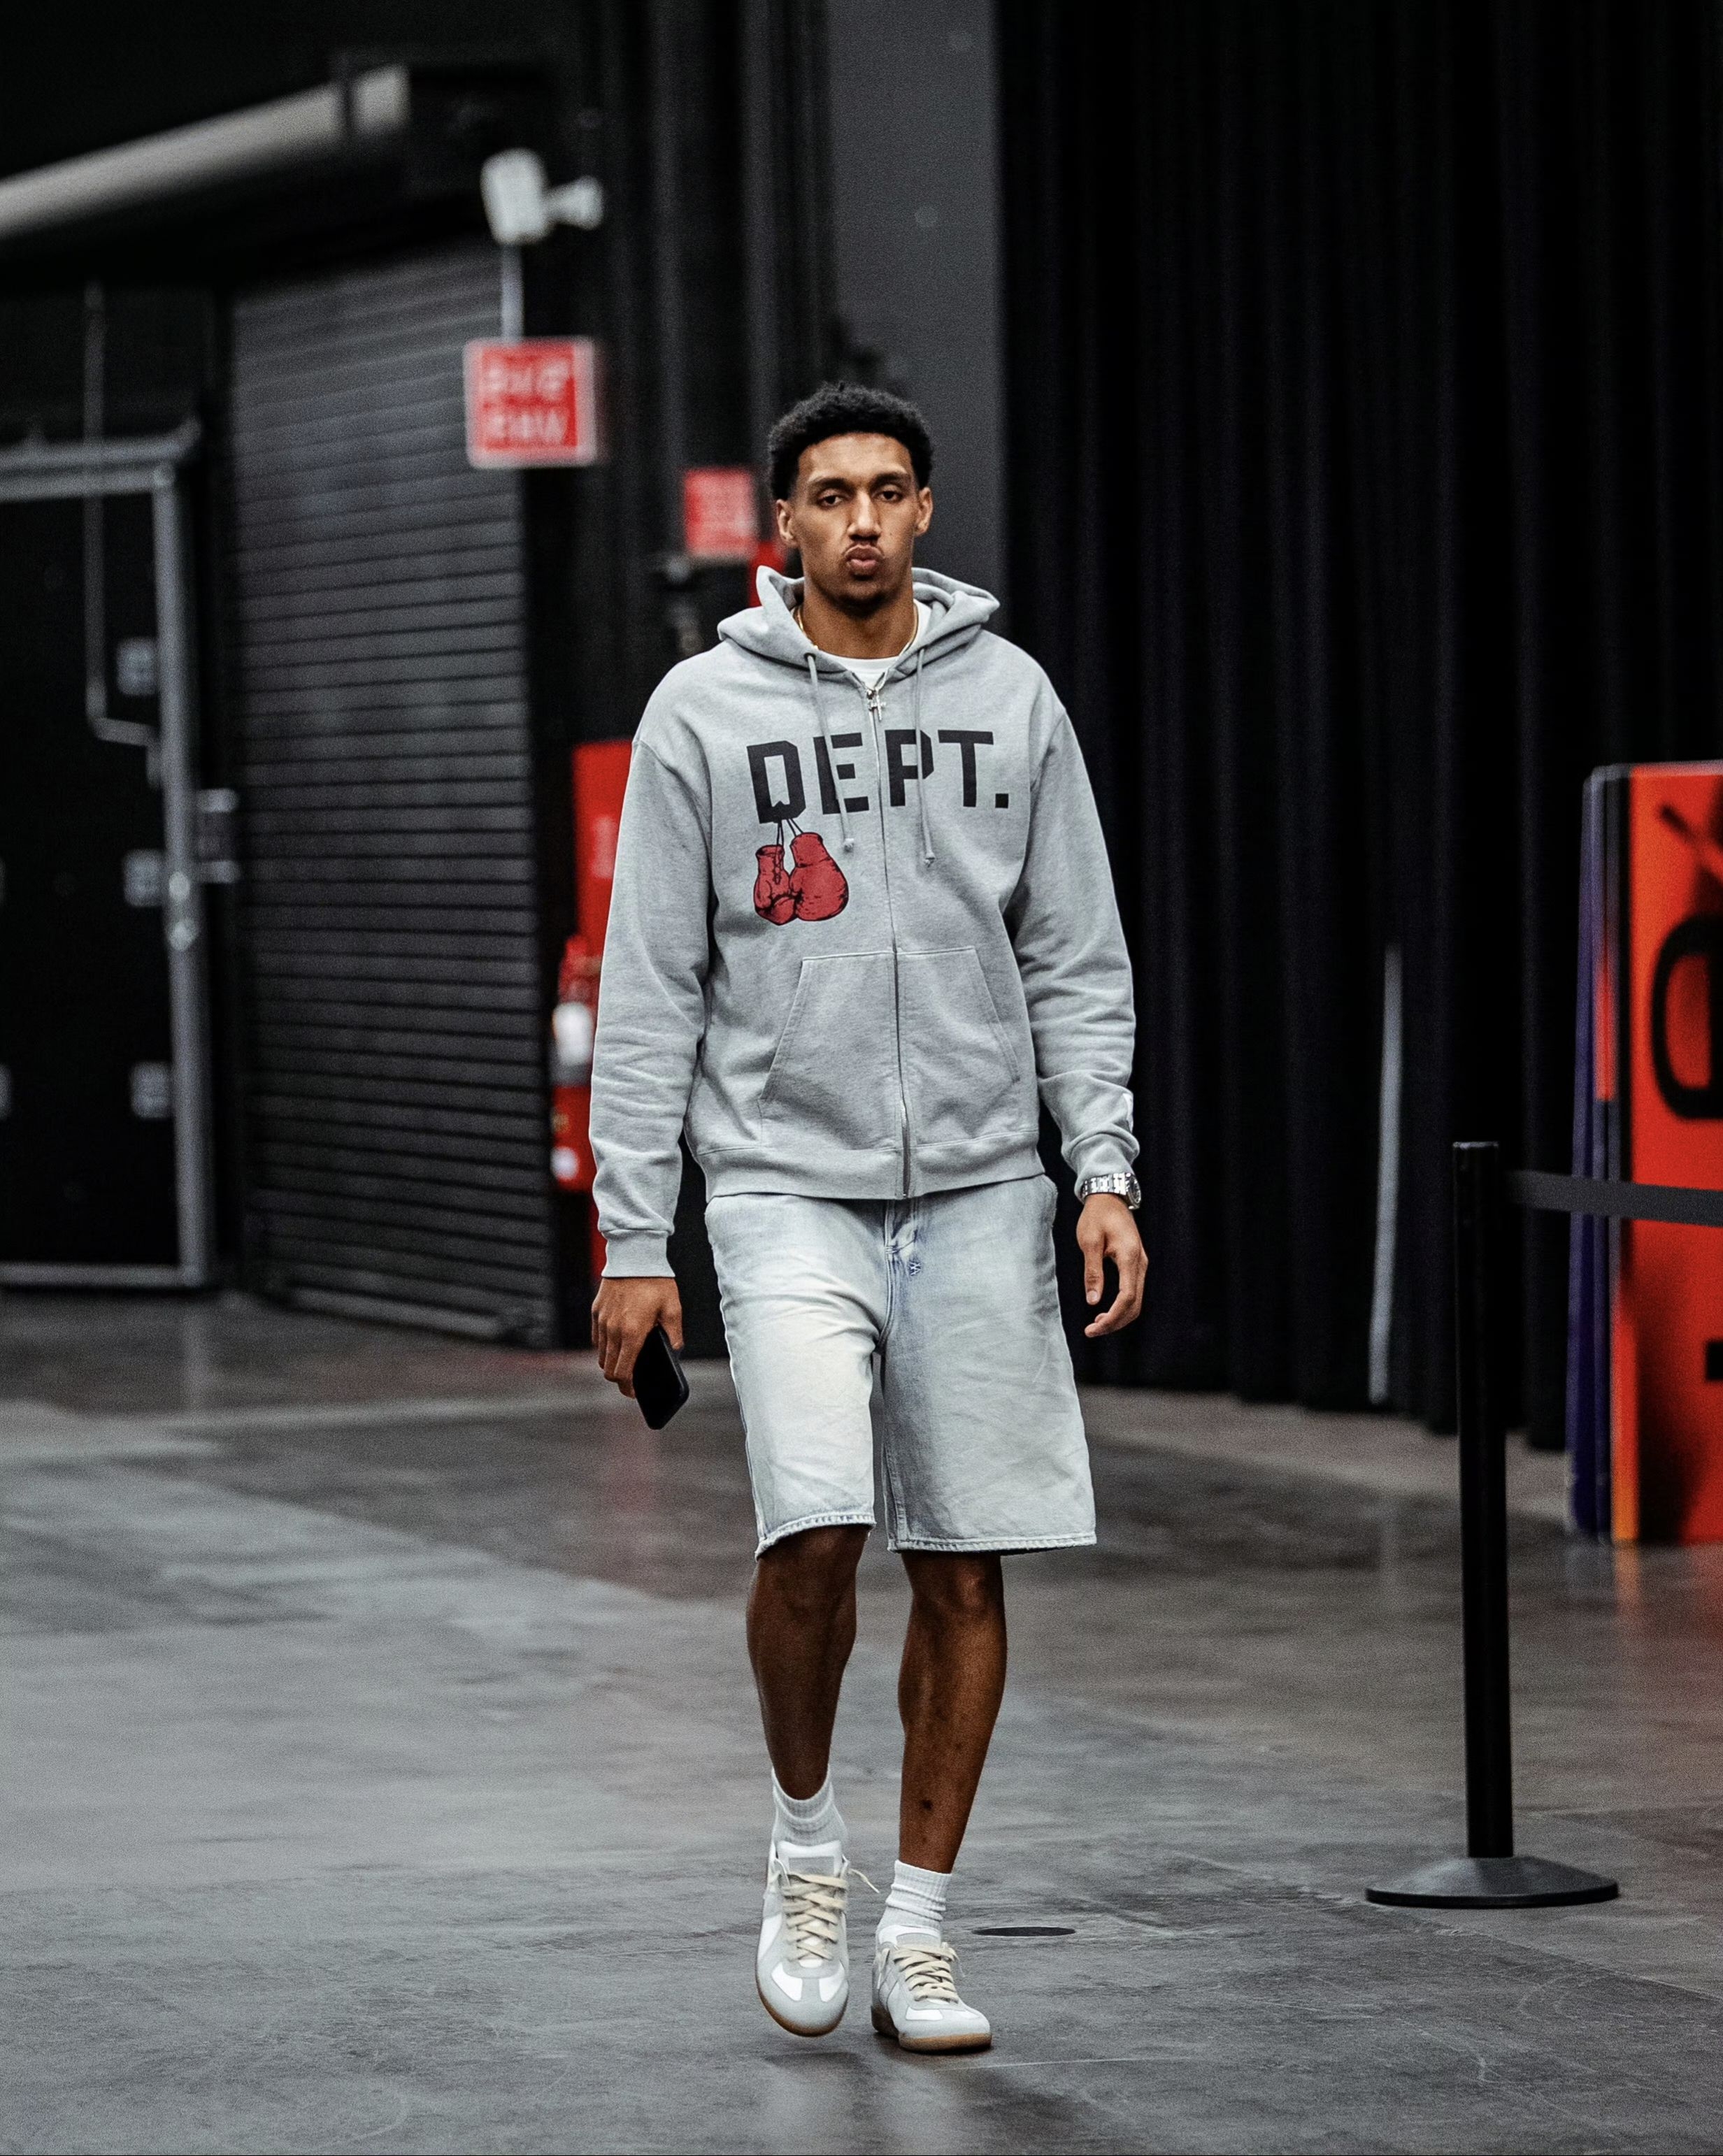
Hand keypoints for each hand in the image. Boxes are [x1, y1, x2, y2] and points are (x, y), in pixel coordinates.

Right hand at [591, 1275, 682, 1397]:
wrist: (634, 1255)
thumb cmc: (655, 1282)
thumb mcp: (673, 1308)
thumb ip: (674, 1333)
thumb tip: (675, 1350)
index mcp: (633, 1333)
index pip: (623, 1372)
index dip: (627, 1387)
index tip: (634, 1392)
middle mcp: (613, 1330)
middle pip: (608, 1369)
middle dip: (620, 1378)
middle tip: (632, 1379)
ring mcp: (602, 1321)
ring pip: (601, 1355)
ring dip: (612, 1362)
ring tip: (627, 1359)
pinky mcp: (596, 1311)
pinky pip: (597, 1338)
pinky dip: (605, 1345)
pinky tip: (619, 1340)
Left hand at [1077, 1194, 1145, 1337]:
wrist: (1109, 1196)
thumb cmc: (1097, 1215)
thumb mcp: (1089, 1241)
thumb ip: (1093, 1272)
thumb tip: (1093, 1301)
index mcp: (1130, 1257)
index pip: (1127, 1298)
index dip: (1111, 1318)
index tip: (1093, 1328)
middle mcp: (1140, 1263)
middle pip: (1134, 1305)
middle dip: (1114, 1323)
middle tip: (1091, 1331)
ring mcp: (1141, 1264)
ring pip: (1135, 1301)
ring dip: (1118, 1316)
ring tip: (1096, 1325)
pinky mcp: (1136, 1264)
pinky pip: (1133, 1291)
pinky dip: (1121, 1306)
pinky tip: (1105, 1311)